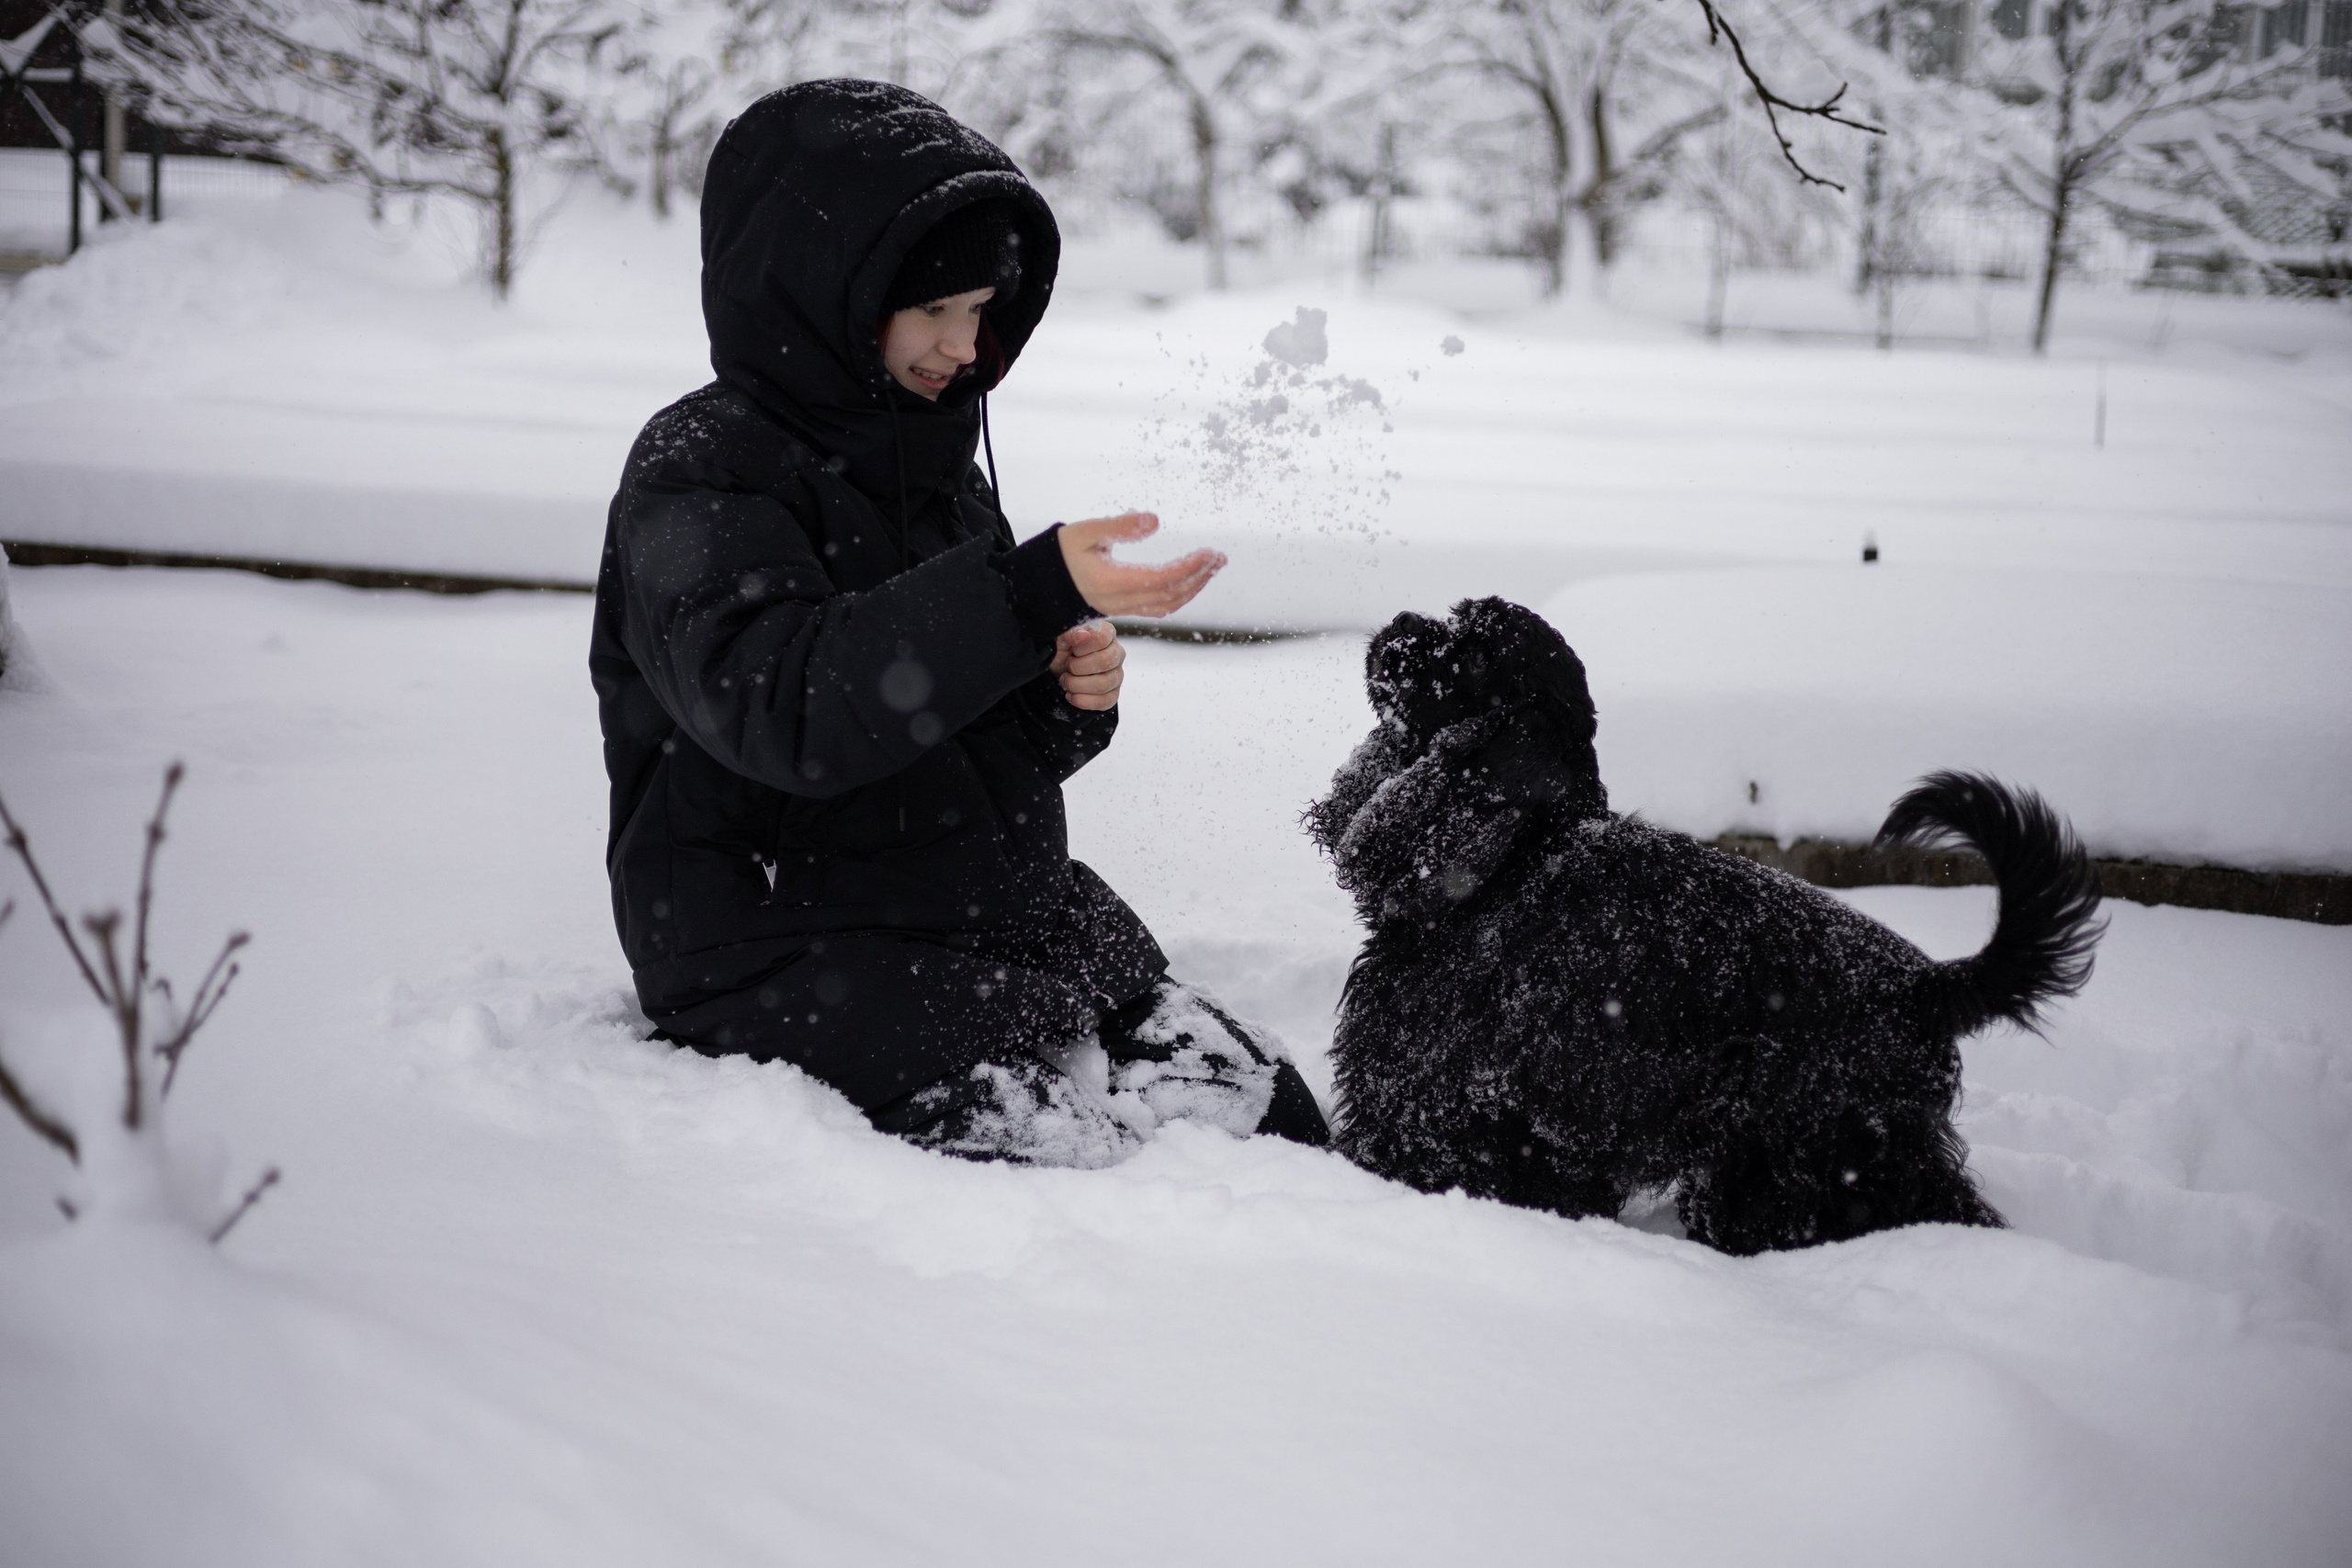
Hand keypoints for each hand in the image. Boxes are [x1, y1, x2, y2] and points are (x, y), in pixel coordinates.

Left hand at [1050, 620, 1123, 710]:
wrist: (1059, 670)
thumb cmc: (1062, 651)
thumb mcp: (1060, 639)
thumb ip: (1070, 633)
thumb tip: (1084, 635)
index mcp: (1107, 633)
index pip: (1101, 638)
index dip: (1082, 647)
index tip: (1072, 651)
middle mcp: (1117, 653)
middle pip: (1105, 662)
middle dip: (1078, 668)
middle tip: (1067, 667)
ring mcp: (1117, 675)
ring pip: (1104, 684)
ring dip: (1077, 685)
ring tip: (1066, 681)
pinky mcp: (1113, 694)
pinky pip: (1105, 702)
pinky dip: (1083, 700)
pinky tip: (1072, 695)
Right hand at [1057, 512, 1223, 618]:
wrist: (1035, 587)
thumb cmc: (1058, 555)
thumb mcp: (1084, 532)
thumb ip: (1119, 526)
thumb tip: (1155, 520)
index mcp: (1113, 582)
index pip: (1163, 579)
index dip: (1191, 567)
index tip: (1210, 553)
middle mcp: (1120, 600)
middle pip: (1171, 595)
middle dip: (1199, 577)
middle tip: (1220, 558)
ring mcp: (1121, 608)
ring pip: (1166, 605)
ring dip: (1193, 588)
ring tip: (1211, 569)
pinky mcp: (1120, 608)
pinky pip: (1157, 608)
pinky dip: (1178, 596)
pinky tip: (1188, 582)